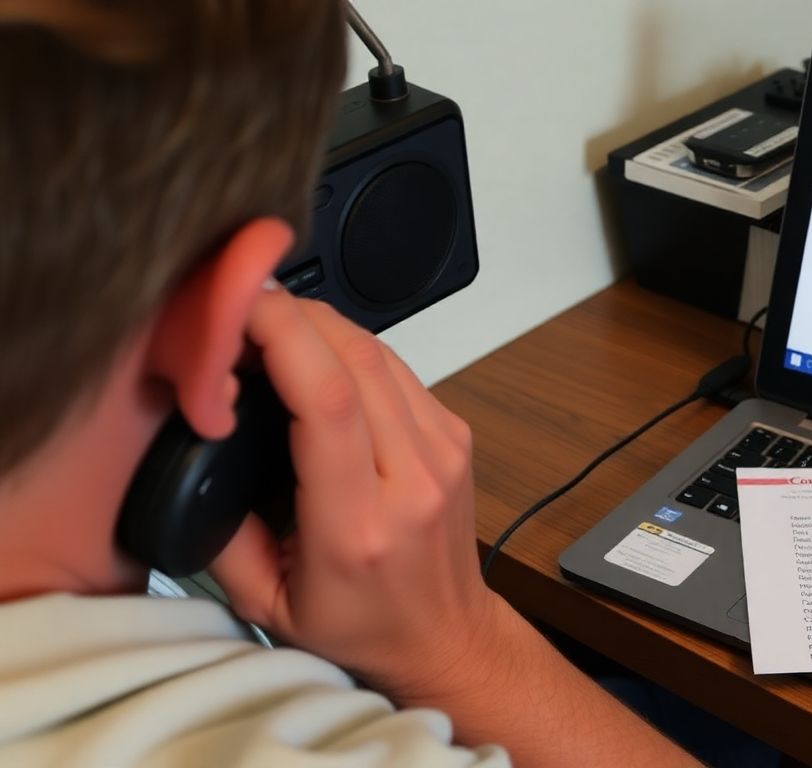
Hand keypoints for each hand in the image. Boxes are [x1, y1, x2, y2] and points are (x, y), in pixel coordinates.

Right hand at [210, 287, 497, 700]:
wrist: (445, 638)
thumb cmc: (360, 626)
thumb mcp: (265, 602)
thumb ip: (220, 530)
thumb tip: (196, 442)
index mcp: (360, 525)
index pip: (328, 402)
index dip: (282, 337)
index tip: (234, 311)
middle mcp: (413, 478)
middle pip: (357, 358)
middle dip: (293, 315)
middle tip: (237, 308)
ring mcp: (444, 450)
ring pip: (380, 352)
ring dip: (320, 325)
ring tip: (266, 327)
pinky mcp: (454, 434)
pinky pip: (397, 368)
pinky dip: (349, 348)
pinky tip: (313, 354)